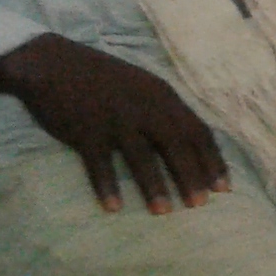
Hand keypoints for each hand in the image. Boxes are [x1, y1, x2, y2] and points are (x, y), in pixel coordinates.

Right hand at [0, 33, 228, 213]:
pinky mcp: (85, 130)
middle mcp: (144, 106)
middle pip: (175, 144)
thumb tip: (189, 143)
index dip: (212, 160)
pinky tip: (113, 208)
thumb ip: (164, 110)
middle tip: (200, 204)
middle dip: (191, 176)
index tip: (224, 187)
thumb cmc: (100, 79)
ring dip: (155, 186)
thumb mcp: (142, 86)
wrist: (51, 63)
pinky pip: (99, 164)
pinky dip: (107, 186)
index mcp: (162, 95)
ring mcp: (114, 118)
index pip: (197, 130)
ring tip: (164, 212)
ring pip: (141, 157)